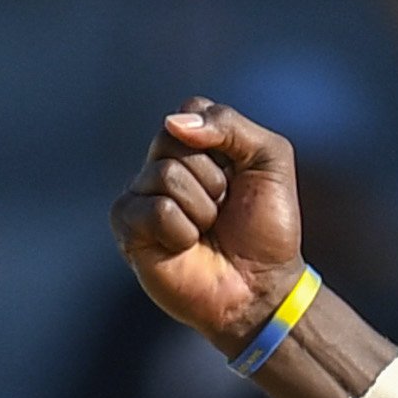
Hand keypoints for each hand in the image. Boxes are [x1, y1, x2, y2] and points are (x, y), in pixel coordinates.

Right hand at [109, 102, 306, 357]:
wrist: (263, 286)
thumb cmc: (267, 228)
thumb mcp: (270, 161)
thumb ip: (231, 125)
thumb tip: (173, 122)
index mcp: (193, 145)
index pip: (191, 112)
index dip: (221, 141)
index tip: (239, 174)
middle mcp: (161, 164)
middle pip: (173, 139)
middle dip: (214, 178)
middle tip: (224, 208)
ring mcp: (140, 194)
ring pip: (165, 175)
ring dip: (202, 208)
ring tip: (208, 230)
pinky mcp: (128, 226)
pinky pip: (155, 210)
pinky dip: (182, 231)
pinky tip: (187, 246)